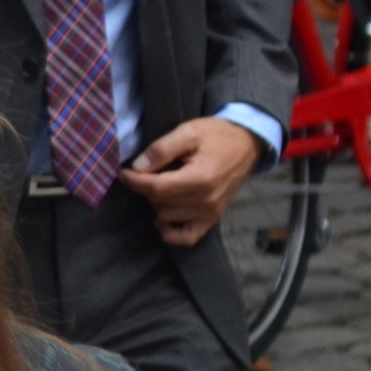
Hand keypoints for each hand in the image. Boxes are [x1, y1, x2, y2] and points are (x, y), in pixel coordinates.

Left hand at [117, 116, 265, 249]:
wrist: (247, 145)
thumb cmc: (217, 136)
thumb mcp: (188, 132)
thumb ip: (161, 149)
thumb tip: (137, 167)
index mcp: (201, 178)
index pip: (156, 188)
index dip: (134, 181)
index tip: (123, 173)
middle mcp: (206, 201)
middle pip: (159, 203)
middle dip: (147, 187)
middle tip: (154, 171)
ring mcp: (210, 214)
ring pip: (165, 217)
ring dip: (157, 203)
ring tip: (165, 184)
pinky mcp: (212, 220)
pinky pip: (185, 238)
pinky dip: (170, 232)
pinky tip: (163, 218)